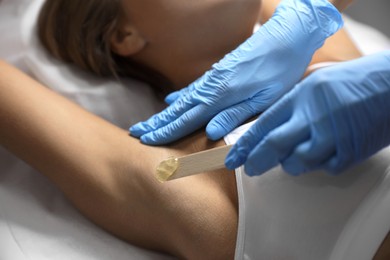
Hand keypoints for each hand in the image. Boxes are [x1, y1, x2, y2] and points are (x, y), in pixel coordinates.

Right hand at [130, 0, 342, 144]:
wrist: (285, 37)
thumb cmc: (279, 71)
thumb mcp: (264, 99)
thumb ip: (236, 115)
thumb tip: (211, 132)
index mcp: (221, 96)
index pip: (187, 119)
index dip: (166, 131)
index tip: (147, 140)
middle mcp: (211, 87)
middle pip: (178, 110)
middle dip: (157, 123)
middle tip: (136, 132)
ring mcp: (212, 78)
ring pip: (182, 100)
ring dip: (164, 113)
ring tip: (149, 122)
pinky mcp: (218, 73)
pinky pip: (193, 89)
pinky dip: (179, 98)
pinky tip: (171, 101)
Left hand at [226, 51, 389, 175]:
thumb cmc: (353, 80)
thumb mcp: (315, 82)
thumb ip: (293, 104)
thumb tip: (268, 129)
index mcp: (302, 96)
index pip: (264, 125)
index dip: (245, 145)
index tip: (233, 158)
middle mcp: (314, 116)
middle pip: (275, 146)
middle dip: (257, 161)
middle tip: (250, 169)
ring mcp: (333, 136)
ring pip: (298, 162)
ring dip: (290, 163)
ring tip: (294, 155)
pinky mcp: (350, 152)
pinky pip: (325, 168)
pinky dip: (319, 164)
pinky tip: (324, 152)